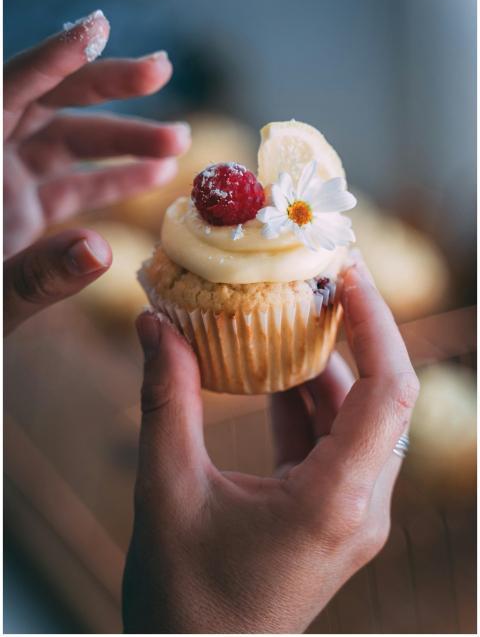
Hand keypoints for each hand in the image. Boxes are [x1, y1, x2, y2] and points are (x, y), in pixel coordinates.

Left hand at [4, 10, 189, 333]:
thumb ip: (38, 274)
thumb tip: (100, 251)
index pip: (5, 91)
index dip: (52, 58)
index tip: (99, 29)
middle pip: (46, 102)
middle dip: (106, 85)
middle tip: (161, 69)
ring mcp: (8, 184)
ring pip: (68, 142)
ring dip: (125, 138)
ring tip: (181, 142)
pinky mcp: (25, 210)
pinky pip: (74, 185)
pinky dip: (115, 179)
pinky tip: (159, 174)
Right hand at [122, 253, 418, 632]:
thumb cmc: (183, 598)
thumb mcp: (167, 490)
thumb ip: (166, 400)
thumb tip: (157, 325)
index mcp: (334, 502)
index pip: (388, 391)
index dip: (375, 322)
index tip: (347, 271)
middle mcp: (360, 505)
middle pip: (383, 397)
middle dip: (354, 331)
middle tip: (316, 278)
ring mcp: (350, 513)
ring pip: (356, 416)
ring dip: (325, 363)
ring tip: (289, 311)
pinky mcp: (329, 514)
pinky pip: (332, 440)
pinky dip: (306, 399)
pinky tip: (271, 367)